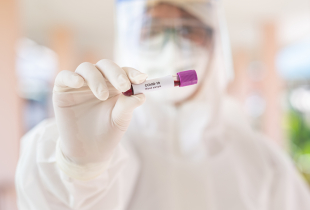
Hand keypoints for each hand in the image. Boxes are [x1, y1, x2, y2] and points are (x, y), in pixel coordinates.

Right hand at [53, 59, 146, 178]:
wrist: (88, 152)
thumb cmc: (107, 133)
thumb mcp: (120, 119)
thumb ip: (128, 105)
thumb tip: (141, 94)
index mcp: (114, 85)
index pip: (124, 72)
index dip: (132, 73)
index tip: (141, 79)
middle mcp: (98, 80)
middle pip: (106, 66)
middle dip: (116, 74)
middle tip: (124, 86)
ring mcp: (80, 84)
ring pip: (87, 68)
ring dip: (96, 79)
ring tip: (103, 96)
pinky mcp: (62, 90)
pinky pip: (64, 76)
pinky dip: (71, 77)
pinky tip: (78, 83)